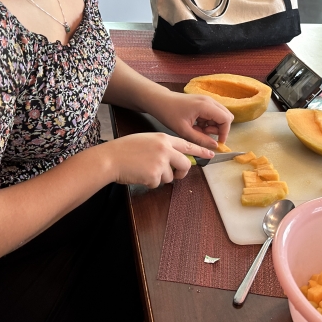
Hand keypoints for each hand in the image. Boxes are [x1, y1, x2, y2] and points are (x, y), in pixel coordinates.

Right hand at [101, 133, 215, 187]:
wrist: (110, 158)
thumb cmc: (124, 150)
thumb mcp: (146, 141)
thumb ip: (162, 147)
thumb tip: (174, 158)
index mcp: (163, 138)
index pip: (187, 144)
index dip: (200, 150)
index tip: (211, 153)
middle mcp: (165, 149)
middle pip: (185, 164)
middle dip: (181, 172)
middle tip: (175, 175)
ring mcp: (161, 162)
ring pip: (170, 176)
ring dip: (159, 178)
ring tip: (144, 170)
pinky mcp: (155, 175)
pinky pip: (158, 183)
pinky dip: (149, 183)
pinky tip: (139, 175)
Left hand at [149, 91, 233, 148]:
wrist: (160, 101)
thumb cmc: (169, 114)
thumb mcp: (184, 131)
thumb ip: (201, 139)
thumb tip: (214, 146)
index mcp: (205, 106)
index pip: (226, 119)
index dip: (224, 132)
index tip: (217, 142)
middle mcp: (209, 100)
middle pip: (226, 116)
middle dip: (219, 128)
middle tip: (205, 134)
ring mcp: (207, 100)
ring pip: (220, 115)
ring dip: (213, 125)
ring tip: (198, 130)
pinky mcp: (203, 102)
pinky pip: (213, 113)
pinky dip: (208, 122)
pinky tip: (196, 125)